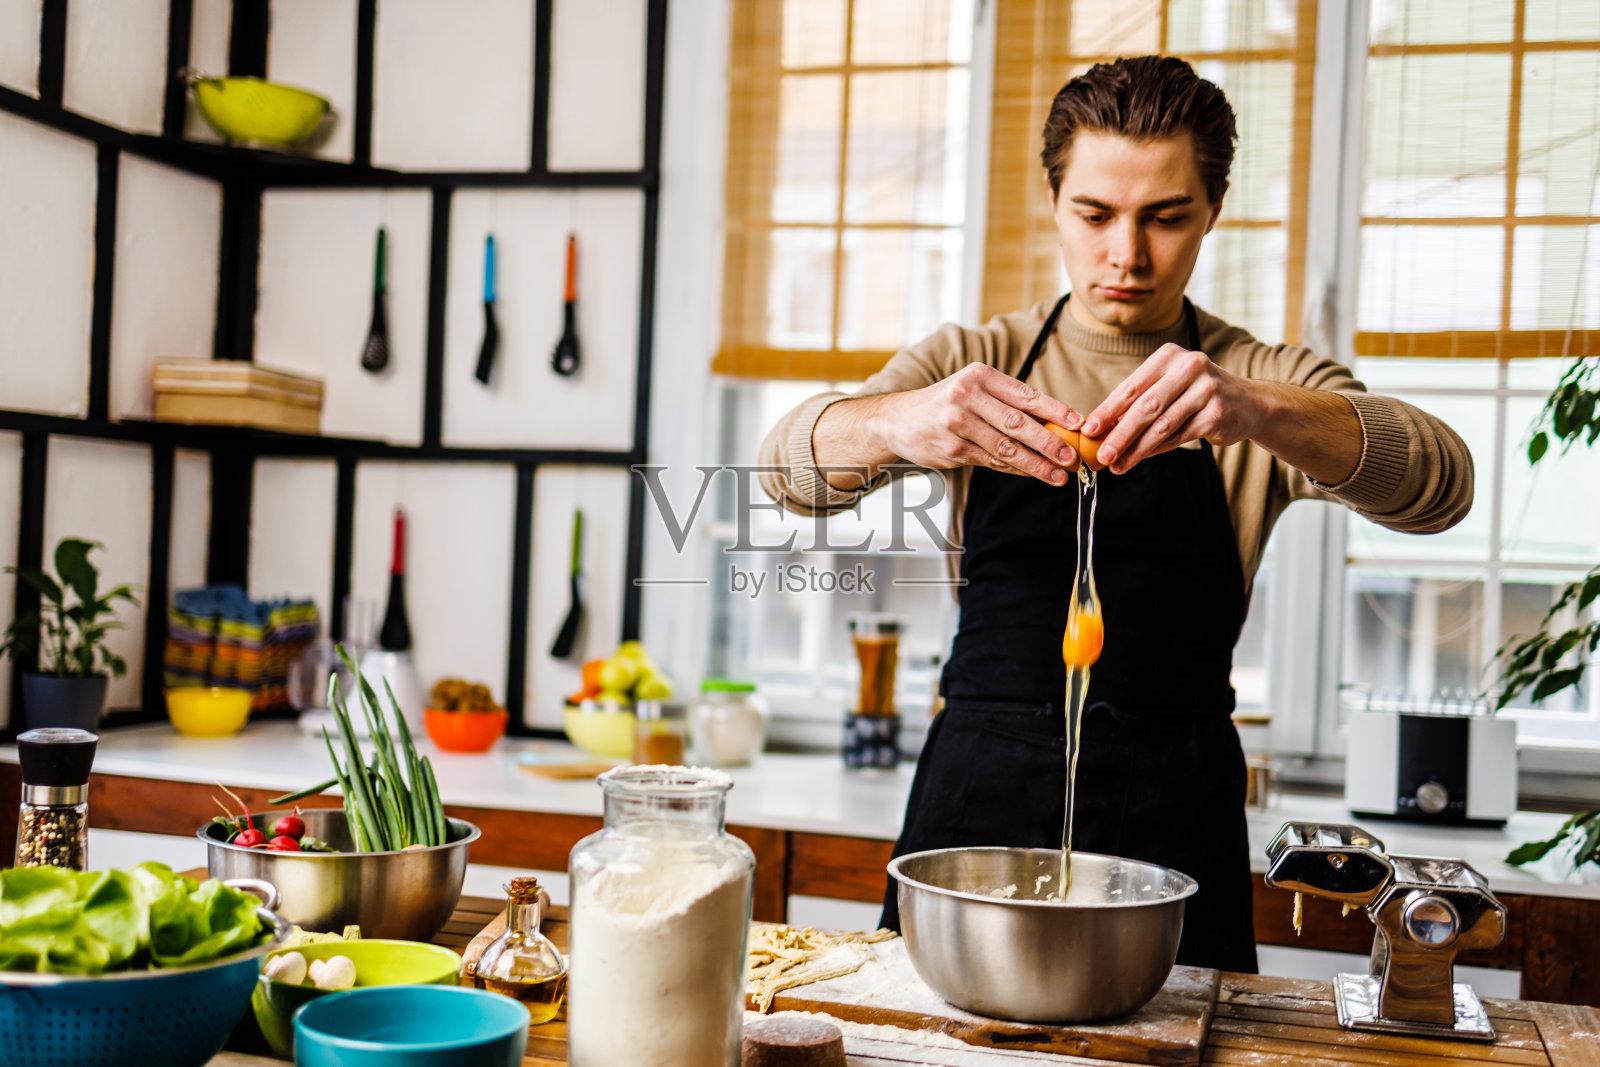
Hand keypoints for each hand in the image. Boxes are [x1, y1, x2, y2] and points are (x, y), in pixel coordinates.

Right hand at [870, 364, 1083, 484]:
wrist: (898, 420)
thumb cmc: (946, 404)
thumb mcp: (974, 390)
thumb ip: (1008, 403)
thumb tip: (1055, 423)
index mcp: (980, 376)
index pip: (1025, 395)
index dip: (1055, 410)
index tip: (1078, 424)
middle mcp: (967, 396)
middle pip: (1017, 424)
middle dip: (1049, 443)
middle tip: (1072, 457)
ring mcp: (956, 424)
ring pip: (1006, 448)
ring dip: (1036, 464)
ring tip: (1058, 475)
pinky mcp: (950, 449)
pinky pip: (990, 462)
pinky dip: (1014, 469)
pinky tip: (1031, 474)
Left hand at [1080, 343, 1264, 473]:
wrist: (1248, 403)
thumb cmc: (1196, 394)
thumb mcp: (1169, 386)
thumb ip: (1139, 402)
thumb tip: (1101, 429)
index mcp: (1169, 356)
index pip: (1131, 387)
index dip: (1107, 410)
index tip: (1089, 430)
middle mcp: (1189, 367)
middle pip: (1145, 407)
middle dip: (1120, 434)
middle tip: (1102, 455)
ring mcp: (1206, 389)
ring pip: (1162, 426)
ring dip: (1136, 449)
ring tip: (1118, 465)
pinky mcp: (1217, 413)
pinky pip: (1179, 437)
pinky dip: (1157, 450)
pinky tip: (1141, 458)